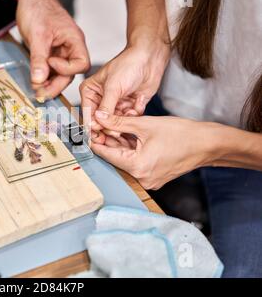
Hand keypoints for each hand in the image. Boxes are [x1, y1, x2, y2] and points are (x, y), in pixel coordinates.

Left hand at [17, 0, 89, 100]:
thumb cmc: (39, 8)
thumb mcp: (38, 35)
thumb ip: (39, 59)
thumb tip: (39, 80)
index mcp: (74, 41)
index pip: (81, 64)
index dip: (66, 69)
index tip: (49, 64)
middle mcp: (70, 48)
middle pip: (69, 73)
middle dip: (55, 85)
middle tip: (40, 94)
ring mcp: (60, 51)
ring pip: (59, 74)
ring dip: (48, 84)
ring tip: (36, 91)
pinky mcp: (50, 53)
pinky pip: (50, 69)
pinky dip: (43, 77)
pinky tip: (35, 82)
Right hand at [80, 44, 168, 130]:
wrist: (150, 58)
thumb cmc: (128, 64)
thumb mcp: (113, 86)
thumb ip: (105, 107)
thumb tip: (97, 122)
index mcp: (90, 92)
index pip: (88, 113)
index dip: (93, 125)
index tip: (99, 134)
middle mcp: (101, 99)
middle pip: (101, 121)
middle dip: (110, 126)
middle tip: (116, 131)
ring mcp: (115, 104)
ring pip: (116, 122)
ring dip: (124, 119)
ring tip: (130, 111)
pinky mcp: (128, 107)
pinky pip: (129, 119)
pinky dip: (134, 114)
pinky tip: (137, 103)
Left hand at [90, 112, 216, 189]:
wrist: (208, 144)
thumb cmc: (182, 134)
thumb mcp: (145, 124)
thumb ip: (119, 122)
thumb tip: (100, 117)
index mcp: (137, 167)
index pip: (107, 154)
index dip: (96, 140)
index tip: (88, 131)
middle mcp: (141, 178)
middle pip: (116, 157)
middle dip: (108, 140)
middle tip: (100, 125)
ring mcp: (148, 179)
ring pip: (126, 158)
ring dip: (119, 144)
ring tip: (113, 126)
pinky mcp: (154, 176)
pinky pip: (136, 161)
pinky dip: (131, 149)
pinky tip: (128, 135)